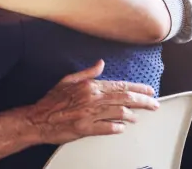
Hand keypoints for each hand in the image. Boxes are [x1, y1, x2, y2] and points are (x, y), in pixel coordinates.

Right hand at [26, 60, 158, 144]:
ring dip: (131, 116)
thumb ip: (87, 72)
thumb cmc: (51, 101)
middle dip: (143, 101)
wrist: (38, 119)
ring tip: (137, 117)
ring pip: (119, 113)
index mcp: (89, 86)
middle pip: (125, 99)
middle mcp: (92, 99)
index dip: (138, 88)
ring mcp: (89, 114)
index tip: (149, 90)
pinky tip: (122, 127)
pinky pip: (108, 128)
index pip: (120, 86)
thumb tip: (100, 63)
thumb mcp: (68, 80)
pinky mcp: (86, 129)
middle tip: (154, 104)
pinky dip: (117, 128)